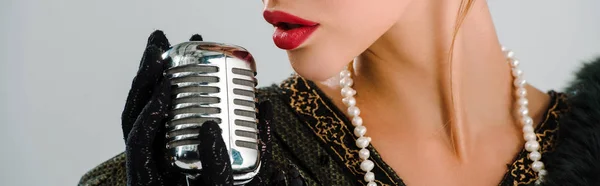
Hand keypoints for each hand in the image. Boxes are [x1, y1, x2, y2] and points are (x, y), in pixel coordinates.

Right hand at [122, 30, 305, 185]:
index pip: (170, 110)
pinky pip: (139, 145)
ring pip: (138, 122)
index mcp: (182, 154)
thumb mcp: (249, 171)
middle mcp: (161, 160)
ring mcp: (150, 170)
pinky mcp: (144, 179)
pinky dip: (149, 117)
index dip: (175, 75)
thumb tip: (267, 109)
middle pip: (149, 109)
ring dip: (146, 87)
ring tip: (160, 60)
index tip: (188, 46)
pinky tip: (163, 95)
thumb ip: (258, 145)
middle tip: (163, 42)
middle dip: (154, 72)